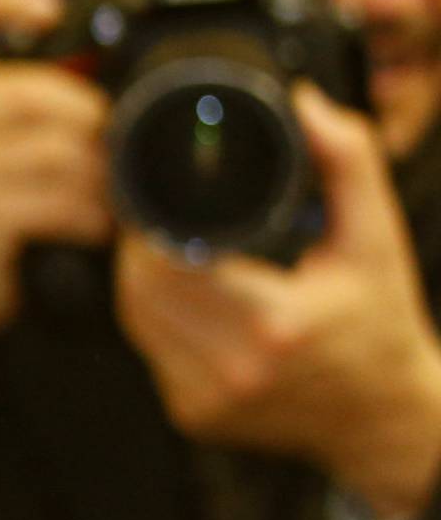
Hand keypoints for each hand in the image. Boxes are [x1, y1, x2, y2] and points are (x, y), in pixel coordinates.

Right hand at [0, 0, 112, 418]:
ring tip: (113, 195)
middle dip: (92, 121)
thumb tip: (125, 82)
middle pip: (35, 90)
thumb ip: (33, 100)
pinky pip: (47, 198)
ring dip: (97, 176)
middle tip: (121, 148)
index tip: (49, 12)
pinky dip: (85, 213)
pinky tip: (95, 225)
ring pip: (51, 148)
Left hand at [115, 84, 440, 519]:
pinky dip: (153, 315)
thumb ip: (347, 160)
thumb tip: (303, 102)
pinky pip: (150, 351)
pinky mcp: (191, 417)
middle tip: (153, 210)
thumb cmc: (381, 326)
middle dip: (137, 245)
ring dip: (138, 277)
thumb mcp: (377, 237)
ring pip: (135, 322)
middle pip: (139, 292)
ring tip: (162, 240)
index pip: (170, 264)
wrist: (382, 417)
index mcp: (274, 326)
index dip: (151, 223)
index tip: (159, 190)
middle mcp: (231, 370)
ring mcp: (204, 401)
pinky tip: (176, 289)